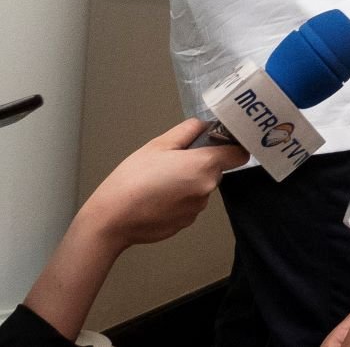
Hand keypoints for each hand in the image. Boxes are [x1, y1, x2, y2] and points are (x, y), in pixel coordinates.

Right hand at [23, 118, 248, 339]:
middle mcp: (207, 188)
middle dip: (200, 164)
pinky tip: (157, 199)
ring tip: (159, 182)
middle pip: (216, 170)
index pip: (239, 153)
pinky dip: (179, 200)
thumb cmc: (132, 180)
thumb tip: (203, 125)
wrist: (110, 220)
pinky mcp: (186, 223)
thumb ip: (186, 131)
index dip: (232, 146)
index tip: (220, 143)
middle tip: (172, 162)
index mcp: (204, 165)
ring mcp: (197, 209)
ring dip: (188, 183)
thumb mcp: (157, 146)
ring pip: (201, 188)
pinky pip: (190, 204)